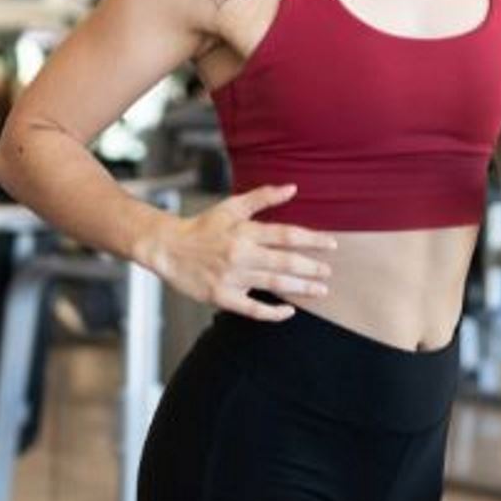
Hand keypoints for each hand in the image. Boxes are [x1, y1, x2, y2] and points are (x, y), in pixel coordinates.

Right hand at [149, 184, 335, 320]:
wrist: (168, 248)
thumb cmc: (203, 227)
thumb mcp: (231, 207)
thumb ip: (263, 197)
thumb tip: (293, 188)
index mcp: (245, 231)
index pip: (286, 235)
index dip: (312, 240)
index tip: (332, 245)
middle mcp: (241, 254)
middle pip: (284, 261)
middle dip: (311, 267)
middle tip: (328, 272)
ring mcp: (231, 277)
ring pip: (273, 283)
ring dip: (300, 288)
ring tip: (321, 290)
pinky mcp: (221, 296)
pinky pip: (252, 309)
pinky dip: (272, 312)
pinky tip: (289, 311)